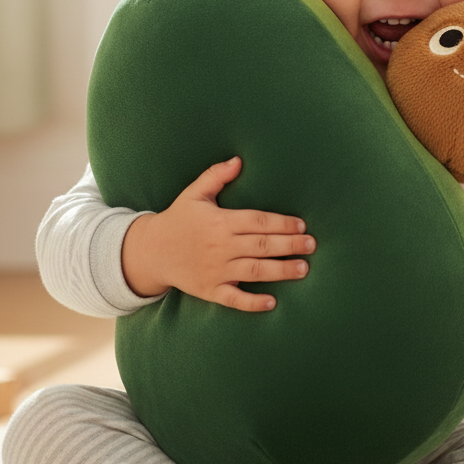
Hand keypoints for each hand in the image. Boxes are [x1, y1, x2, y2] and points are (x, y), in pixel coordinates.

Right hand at [120, 156, 315, 311]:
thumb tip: (238, 160)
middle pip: (262, 245)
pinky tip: (272, 302)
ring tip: (303, 268)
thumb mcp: (194, 194)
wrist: (151, 252)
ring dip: (281, 271)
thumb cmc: (178, 219)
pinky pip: (235, 299)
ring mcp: (216, 270)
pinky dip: (253, 303)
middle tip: (312, 245)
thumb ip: (216, 176)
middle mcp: (220, 246)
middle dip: (290, 245)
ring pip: (255, 271)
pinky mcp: (210, 290)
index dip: (281, 223)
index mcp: (220, 222)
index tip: (301, 225)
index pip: (257, 221)